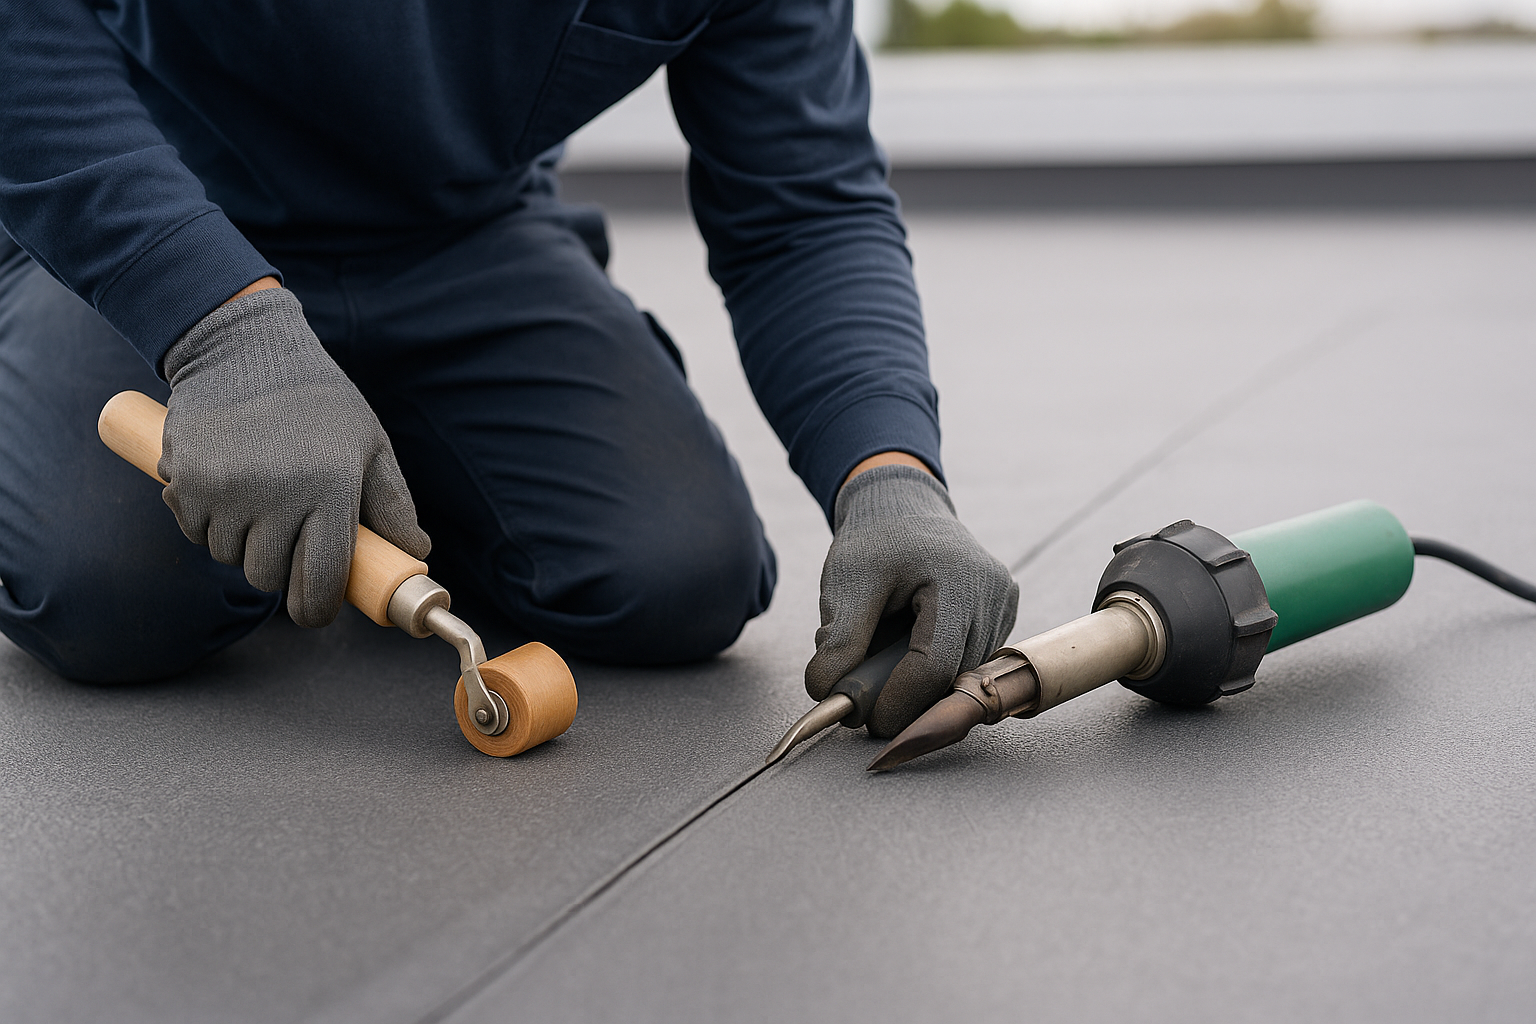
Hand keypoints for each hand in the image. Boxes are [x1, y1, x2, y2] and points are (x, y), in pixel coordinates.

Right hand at [159, 286, 428, 626]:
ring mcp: (223, 488)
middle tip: (289, 532)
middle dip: (279, 568)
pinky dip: (209, 520)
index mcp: (329, 490)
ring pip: (228, 555)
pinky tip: (228, 483)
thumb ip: (393, 506)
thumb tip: (416, 555)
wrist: (245, 348)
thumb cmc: (320, 402)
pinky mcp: (182, 479)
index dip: (315, 608)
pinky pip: (194, 529)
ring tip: (260, 496)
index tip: (315, 606)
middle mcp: (274, 495)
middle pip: (266, 577)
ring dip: (243, 541)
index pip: (318, 583)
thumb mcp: (370, 445)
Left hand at [805, 463, 1017, 737]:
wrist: (903, 509)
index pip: (935, 663)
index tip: (865, 719)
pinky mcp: (1000, 617)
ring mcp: (1003, 606)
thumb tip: (827, 694)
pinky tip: (907, 656)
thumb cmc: (875, 541)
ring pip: (962, 677)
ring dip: (921, 688)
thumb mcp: (847, 582)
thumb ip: (838, 639)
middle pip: (953, 677)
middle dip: (906, 700)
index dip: (900, 701)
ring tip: (881, 669)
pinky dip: (935, 673)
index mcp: (959, 579)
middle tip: (863, 706)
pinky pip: (968, 664)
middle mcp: (994, 594)